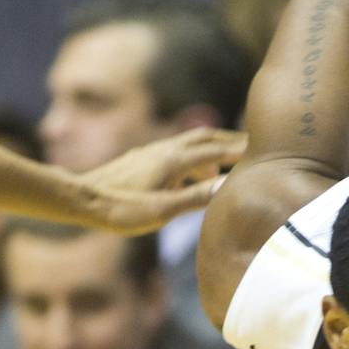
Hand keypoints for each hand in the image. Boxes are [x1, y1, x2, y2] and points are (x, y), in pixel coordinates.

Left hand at [78, 126, 247, 233]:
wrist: (81, 201)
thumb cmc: (119, 210)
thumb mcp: (161, 211)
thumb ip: (195, 198)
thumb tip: (227, 186)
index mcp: (174, 159)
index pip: (218, 149)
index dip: (243, 149)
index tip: (267, 149)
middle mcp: (164, 149)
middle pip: (206, 137)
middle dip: (230, 140)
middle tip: (253, 145)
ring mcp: (151, 153)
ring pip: (189, 145)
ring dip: (211, 152)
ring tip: (223, 169)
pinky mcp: (141, 160)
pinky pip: (175, 154)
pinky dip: (191, 161)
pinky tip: (187, 179)